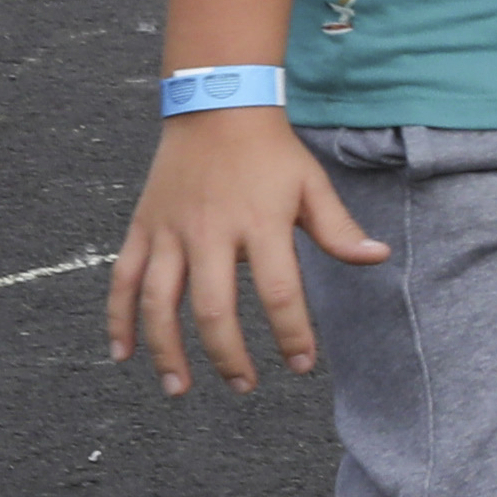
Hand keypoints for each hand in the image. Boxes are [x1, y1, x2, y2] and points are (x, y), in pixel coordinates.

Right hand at [111, 107, 379, 397]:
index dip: (292, 332)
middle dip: (228, 355)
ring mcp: (169, 232)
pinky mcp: (141, 229)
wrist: (216, 107)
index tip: (302, 365)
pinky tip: (123, 355)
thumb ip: (339, 229)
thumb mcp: (312, 185)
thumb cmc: (271, 153)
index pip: (279, 291)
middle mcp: (209, 231)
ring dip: (166, 351)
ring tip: (179, 389)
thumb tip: (379, 258)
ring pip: (158, 302)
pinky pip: (122, 281)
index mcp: (259, 223)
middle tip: (245, 386)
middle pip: (213, 307)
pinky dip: (117, 320)